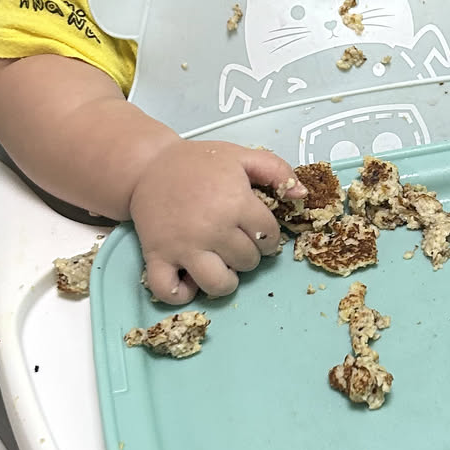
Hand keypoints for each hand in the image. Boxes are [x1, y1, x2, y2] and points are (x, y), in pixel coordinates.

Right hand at [130, 141, 303, 301]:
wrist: (148, 165)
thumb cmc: (197, 163)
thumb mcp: (241, 156)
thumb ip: (276, 170)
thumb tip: (301, 195)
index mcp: (234, 203)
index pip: (269, 236)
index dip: (270, 237)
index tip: (259, 232)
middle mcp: (211, 229)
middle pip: (248, 262)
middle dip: (249, 255)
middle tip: (237, 242)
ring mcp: (182, 246)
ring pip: (218, 284)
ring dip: (226, 280)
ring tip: (221, 264)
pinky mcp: (156, 257)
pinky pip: (170, 291)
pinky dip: (182, 293)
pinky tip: (189, 278)